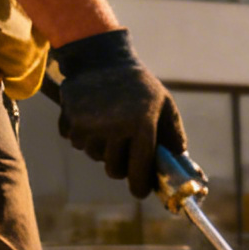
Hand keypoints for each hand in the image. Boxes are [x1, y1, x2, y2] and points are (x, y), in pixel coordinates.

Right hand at [50, 29, 186, 199]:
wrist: (101, 58)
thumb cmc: (140, 86)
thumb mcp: (165, 106)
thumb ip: (174, 136)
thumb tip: (179, 165)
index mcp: (141, 125)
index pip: (140, 168)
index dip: (140, 185)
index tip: (140, 191)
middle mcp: (114, 127)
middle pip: (114, 169)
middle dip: (120, 167)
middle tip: (125, 153)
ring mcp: (88, 124)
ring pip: (93, 155)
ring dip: (101, 148)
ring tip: (109, 125)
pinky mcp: (69, 119)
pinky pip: (75, 141)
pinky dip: (83, 135)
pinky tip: (92, 116)